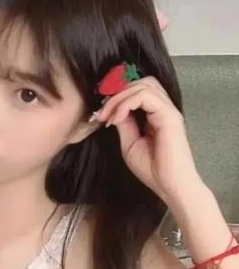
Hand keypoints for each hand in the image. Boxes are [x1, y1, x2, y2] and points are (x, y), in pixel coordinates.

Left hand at [92, 76, 200, 204]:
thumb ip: (124, 123)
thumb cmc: (152, 170)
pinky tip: (117, 119)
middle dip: (117, 92)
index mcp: (156, 115)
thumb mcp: (129, 143)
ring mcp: (168, 110)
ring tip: (108, 116)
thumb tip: (114, 109)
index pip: (138, 90)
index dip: (116, 97)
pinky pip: (145, 96)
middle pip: (141, 82)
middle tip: (102, 112)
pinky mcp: (169, 115)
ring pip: (143, 85)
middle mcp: (164, 109)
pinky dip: (126, 103)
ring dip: (119, 97)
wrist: (169, 186)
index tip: (100, 114)